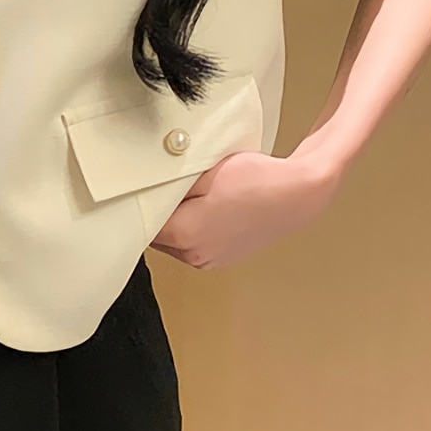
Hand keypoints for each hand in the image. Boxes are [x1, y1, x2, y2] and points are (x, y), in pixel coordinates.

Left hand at [149, 149, 343, 270]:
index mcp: (184, 234)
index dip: (136, 201)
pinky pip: (188, 244)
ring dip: (170, 221)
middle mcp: (193, 254)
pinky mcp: (219, 258)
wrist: (297, 195)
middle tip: (156, 185)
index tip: (133, 185)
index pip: (140, 221)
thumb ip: (168, 182)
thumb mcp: (203, 170)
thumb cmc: (254, 178)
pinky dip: (186, 228)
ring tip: (181, 195)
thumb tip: (144, 184)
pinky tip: (197, 207)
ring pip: (169, 240)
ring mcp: (207, 260)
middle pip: (153, 233)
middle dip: (152, 211)